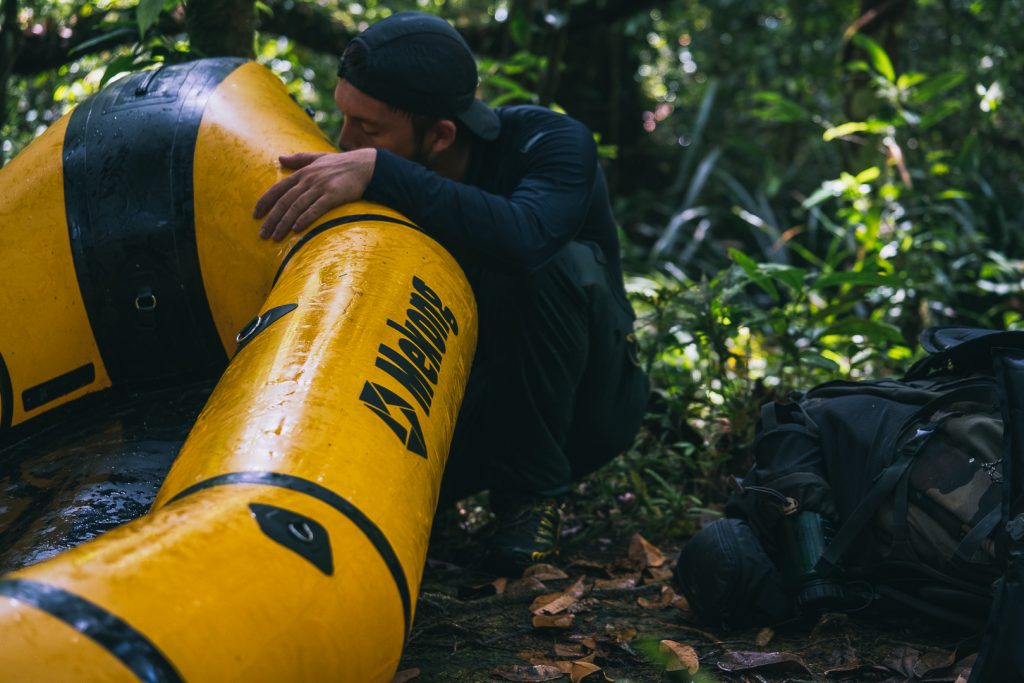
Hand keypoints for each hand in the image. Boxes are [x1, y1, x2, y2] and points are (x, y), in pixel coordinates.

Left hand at [253, 148, 376, 240]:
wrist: (365, 166)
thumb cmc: (341, 164)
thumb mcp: (317, 158)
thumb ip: (298, 159)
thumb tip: (280, 158)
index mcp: (302, 173)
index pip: (278, 189)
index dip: (265, 202)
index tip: (256, 215)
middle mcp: (308, 180)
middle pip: (284, 201)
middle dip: (272, 219)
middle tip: (263, 234)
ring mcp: (320, 187)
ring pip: (297, 207)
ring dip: (284, 223)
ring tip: (276, 237)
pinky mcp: (333, 195)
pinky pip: (316, 208)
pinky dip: (305, 218)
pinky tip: (297, 228)